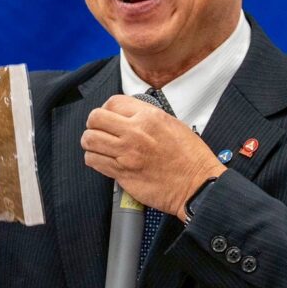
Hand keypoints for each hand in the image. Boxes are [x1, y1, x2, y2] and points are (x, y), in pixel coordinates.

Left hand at [81, 95, 225, 220]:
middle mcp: (134, 133)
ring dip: (91, 142)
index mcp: (149, 117)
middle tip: (100, 129)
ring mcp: (126, 154)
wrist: (197, 185)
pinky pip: (94, 161)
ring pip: (89, 140)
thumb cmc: (190, 157)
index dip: (108, 108)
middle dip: (94, 123)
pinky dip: (94, 159)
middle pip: (95, 119)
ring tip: (99, 145)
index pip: (112, 102)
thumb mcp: (172, 123)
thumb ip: (146, 115)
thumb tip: (126, 113)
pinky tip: (103, 159)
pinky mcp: (122, 173)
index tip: (111, 116)